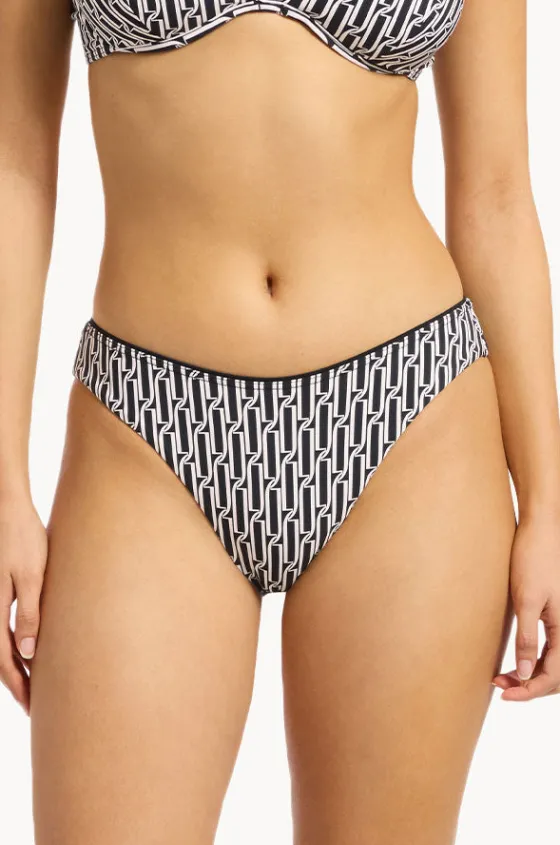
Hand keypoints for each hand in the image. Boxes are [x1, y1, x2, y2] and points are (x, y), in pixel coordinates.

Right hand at [0, 494, 46, 713]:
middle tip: (33, 706)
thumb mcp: (30, 576)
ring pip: (1, 643)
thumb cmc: (22, 538)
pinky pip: (4, 626)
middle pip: (0, 657)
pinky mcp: (1, 591)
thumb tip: (27, 653)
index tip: (31, 707)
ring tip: (32, 685)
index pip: (4, 660)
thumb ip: (29, 613)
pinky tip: (29, 649)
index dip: (18, 685)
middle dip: (16, 682)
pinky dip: (14, 644)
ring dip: (15, 666)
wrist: (7, 508)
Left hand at [493, 512, 559, 699]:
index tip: (506, 694)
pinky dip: (533, 660)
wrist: (539, 530)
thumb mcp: (526, 600)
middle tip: (499, 686)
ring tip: (501, 676)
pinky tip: (514, 661)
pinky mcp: (554, 614)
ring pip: (553, 662)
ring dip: (530, 674)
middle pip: (556, 673)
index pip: (554, 674)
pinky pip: (550, 647)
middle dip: (529, 686)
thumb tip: (525, 673)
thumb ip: (528, 638)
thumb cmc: (533, 559)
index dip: (531, 690)